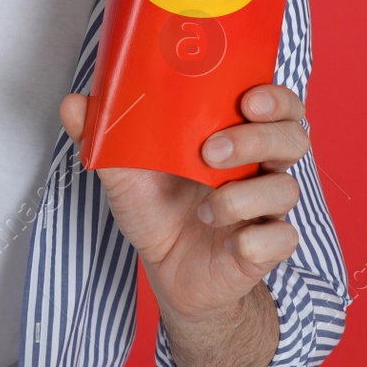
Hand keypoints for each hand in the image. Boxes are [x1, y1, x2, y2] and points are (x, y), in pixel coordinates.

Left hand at [58, 83, 309, 322]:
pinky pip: (281, 239)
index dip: (274, 96)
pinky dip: (255, 239)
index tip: (247, 98)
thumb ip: (103, 135)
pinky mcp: (266, 247)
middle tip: (212, 150)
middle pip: (292, 137)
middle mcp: (260, 166)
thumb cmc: (156, 208)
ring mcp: (266, 208)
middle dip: (257, 139)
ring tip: (205, 206)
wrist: (167, 270)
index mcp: (236, 135)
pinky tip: (228, 239)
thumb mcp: (124, 170)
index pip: (278, 104)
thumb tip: (74, 101)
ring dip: (244, 195)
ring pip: (286, 188)